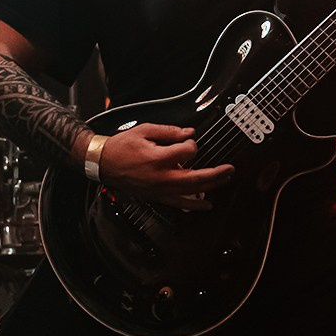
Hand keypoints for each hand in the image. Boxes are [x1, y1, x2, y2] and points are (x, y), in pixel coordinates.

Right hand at [98, 123, 233, 211]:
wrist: (104, 163)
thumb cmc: (122, 147)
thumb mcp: (145, 131)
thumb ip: (170, 132)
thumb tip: (190, 133)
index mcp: (158, 158)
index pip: (188, 152)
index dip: (191, 144)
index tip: (187, 140)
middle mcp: (161, 177)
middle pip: (196, 178)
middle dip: (216, 173)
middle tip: (230, 169)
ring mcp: (160, 190)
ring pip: (192, 192)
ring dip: (212, 186)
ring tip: (225, 180)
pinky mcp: (157, 197)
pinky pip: (180, 204)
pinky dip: (196, 205)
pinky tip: (207, 204)